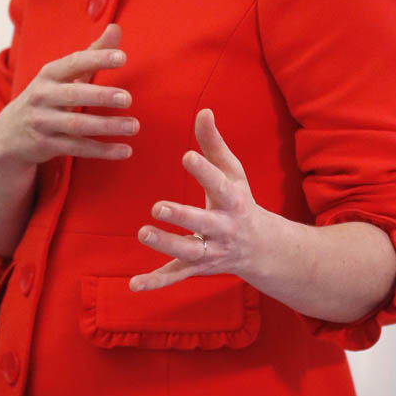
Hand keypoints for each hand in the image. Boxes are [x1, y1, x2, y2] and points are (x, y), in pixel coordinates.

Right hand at [0, 23, 137, 167]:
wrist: (9, 133)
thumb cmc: (47, 97)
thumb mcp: (63, 74)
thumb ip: (92, 53)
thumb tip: (116, 28)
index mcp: (49, 74)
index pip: (74, 62)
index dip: (97, 58)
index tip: (122, 57)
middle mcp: (43, 96)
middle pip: (73, 94)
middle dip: (100, 95)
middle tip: (127, 98)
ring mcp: (42, 122)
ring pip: (76, 125)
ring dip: (106, 126)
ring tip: (133, 126)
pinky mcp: (46, 145)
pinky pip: (77, 148)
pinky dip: (102, 150)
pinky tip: (125, 150)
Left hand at [131, 109, 261, 290]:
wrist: (262, 249)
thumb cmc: (240, 202)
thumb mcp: (233, 172)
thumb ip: (214, 144)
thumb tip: (203, 111)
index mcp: (233, 202)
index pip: (219, 185)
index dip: (205, 171)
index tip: (187, 155)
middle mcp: (223, 230)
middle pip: (204, 224)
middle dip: (183, 217)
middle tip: (159, 206)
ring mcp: (210, 252)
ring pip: (188, 252)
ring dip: (166, 245)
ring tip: (143, 233)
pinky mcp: (197, 268)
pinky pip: (176, 277)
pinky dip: (156, 282)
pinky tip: (133, 284)